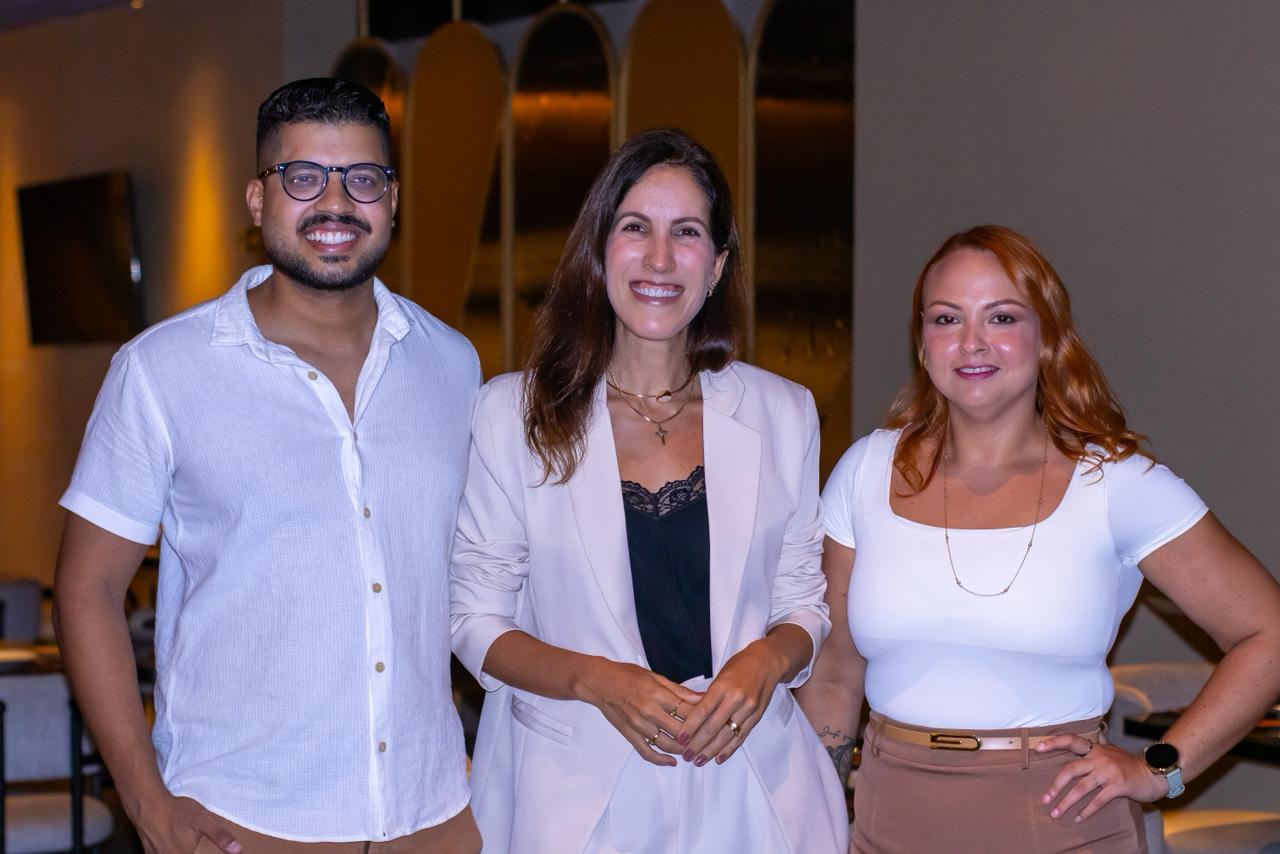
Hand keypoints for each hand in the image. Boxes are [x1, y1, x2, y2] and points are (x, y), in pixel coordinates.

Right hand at [132, 794, 241, 853]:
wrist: (148, 805)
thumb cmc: (176, 811)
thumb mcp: (202, 820)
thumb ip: (220, 836)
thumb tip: (237, 850)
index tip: (203, 850)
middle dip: (193, 852)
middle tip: (194, 845)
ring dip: (178, 851)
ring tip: (182, 844)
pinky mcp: (149, 852)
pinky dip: (168, 851)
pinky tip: (171, 843)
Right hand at [577, 658, 703, 766]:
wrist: (600, 682)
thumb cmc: (627, 675)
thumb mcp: (656, 677)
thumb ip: (680, 691)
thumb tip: (702, 698)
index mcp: (658, 695)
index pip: (688, 712)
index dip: (703, 718)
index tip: (714, 722)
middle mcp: (650, 712)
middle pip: (681, 731)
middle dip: (697, 737)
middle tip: (708, 740)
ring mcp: (639, 726)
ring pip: (667, 745)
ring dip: (682, 750)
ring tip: (694, 750)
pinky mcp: (630, 735)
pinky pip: (647, 752)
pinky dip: (660, 760)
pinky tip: (672, 762)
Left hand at [676, 639, 787, 766]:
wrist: (767, 662)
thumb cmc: (739, 666)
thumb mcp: (720, 676)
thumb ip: (708, 696)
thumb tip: (692, 716)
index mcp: (722, 687)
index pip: (702, 711)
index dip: (690, 728)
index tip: (680, 739)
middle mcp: (735, 699)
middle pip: (713, 727)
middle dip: (698, 744)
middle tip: (686, 755)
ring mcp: (748, 709)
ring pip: (727, 735)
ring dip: (711, 750)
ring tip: (699, 761)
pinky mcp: (756, 716)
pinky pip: (741, 736)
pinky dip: (729, 749)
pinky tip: (719, 758)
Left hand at [1038, 735, 1168, 821]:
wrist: (1154, 773)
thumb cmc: (1128, 763)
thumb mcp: (1111, 750)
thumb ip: (1097, 743)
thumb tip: (1085, 735)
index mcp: (1095, 748)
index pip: (1071, 741)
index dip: (1053, 743)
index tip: (1037, 748)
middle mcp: (1099, 757)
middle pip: (1070, 770)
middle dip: (1055, 786)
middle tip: (1044, 799)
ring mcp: (1108, 772)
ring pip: (1081, 788)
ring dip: (1066, 802)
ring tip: (1055, 813)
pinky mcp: (1118, 786)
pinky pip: (1098, 800)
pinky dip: (1086, 811)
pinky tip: (1077, 818)